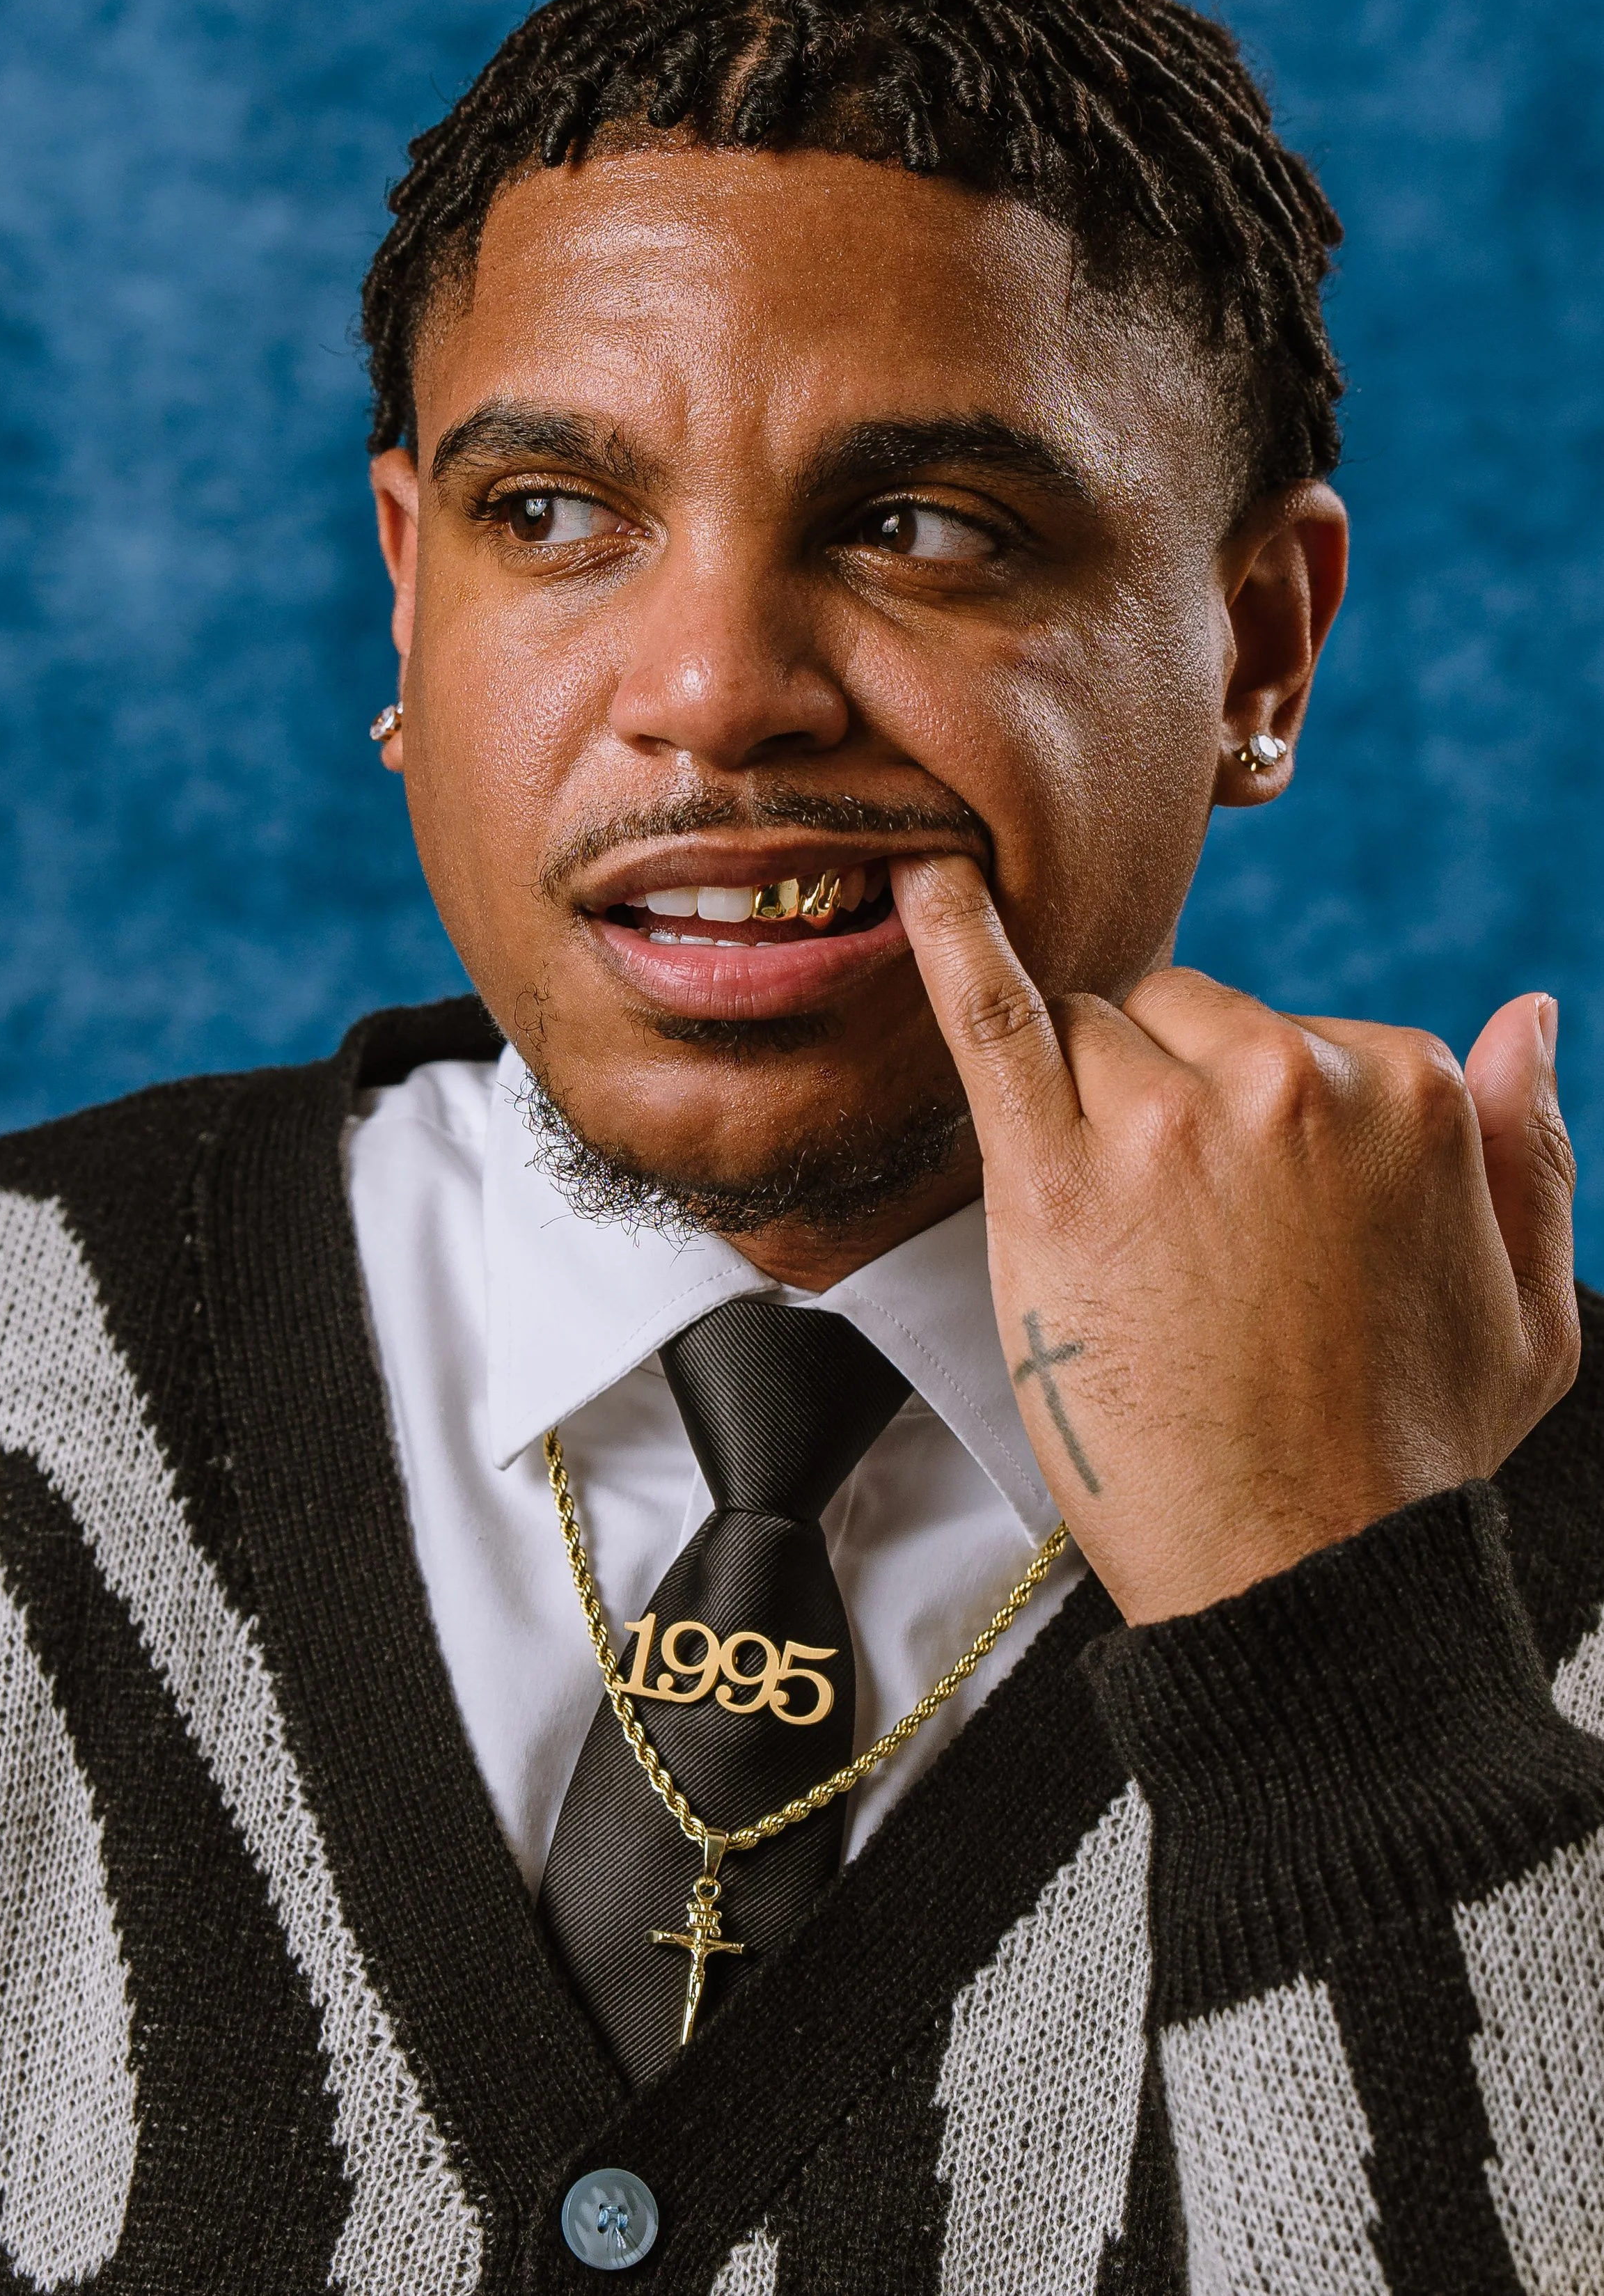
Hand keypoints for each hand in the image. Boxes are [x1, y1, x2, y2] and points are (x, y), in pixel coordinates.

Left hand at [893, 855, 1579, 1623]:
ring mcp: (1165, 1119)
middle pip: (1184, 1016)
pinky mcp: (1054, 1176)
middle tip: (1183, 1240)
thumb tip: (1528, 1011)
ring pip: (1094, 1032)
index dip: (1257, 1129)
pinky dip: (951, 938)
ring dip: (1090, 1105)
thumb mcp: (1530, 1307)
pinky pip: (992, 1018)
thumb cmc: (1410, 1456)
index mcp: (1405, 1088)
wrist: (1300, 1575)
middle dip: (1171, 1097)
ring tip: (1123, 1238)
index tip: (1261, 1225)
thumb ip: (1533, 1147)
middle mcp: (1286, 1078)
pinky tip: (918, 876)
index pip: (1286, 1036)